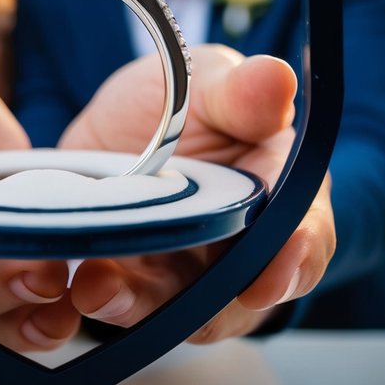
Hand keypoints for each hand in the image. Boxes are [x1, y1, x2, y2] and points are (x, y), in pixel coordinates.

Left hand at [60, 45, 334, 341]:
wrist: (125, 124)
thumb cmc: (188, 101)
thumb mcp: (209, 80)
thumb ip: (239, 90)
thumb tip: (277, 78)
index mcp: (280, 188)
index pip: (304, 232)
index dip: (294, 258)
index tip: (267, 281)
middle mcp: (244, 243)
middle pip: (243, 290)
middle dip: (207, 305)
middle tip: (181, 302)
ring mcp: (190, 269)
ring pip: (180, 305)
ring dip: (141, 306)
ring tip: (98, 290)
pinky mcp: (140, 280)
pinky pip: (128, 301)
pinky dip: (106, 298)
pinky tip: (80, 286)